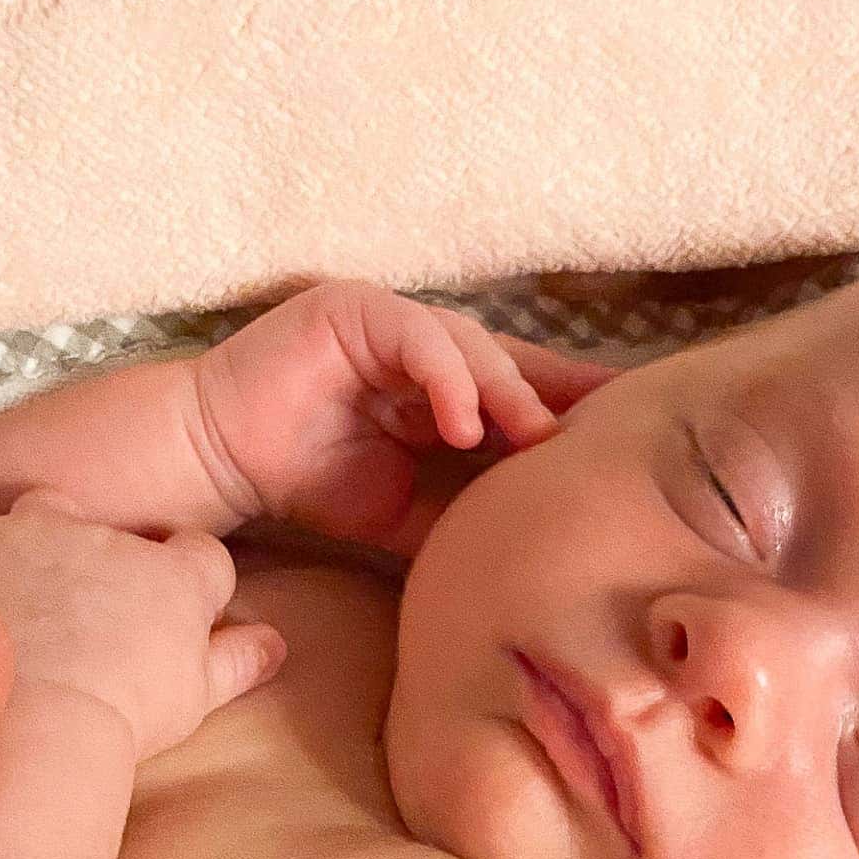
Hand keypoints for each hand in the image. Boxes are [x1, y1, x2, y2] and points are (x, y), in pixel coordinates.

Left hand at [0, 429, 284, 760]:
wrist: (42, 720)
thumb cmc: (127, 714)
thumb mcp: (199, 697)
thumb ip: (238, 662)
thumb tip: (277, 643)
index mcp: (172, 574)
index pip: (198, 557)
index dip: (192, 584)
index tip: (183, 613)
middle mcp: (106, 535)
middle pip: (115, 527)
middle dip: (108, 555)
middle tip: (94, 611)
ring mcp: (32, 534)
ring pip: (42, 506)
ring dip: (38, 526)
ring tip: (26, 559)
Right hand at [192, 278, 617, 553]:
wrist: (223, 461)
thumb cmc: (311, 481)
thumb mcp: (408, 513)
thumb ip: (465, 516)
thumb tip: (537, 550)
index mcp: (445, 386)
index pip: (525, 390)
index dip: (575, 408)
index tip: (635, 433)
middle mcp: (427, 347)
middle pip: (512, 364)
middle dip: (557, 399)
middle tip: (603, 435)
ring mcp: (392, 321)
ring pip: (471, 346)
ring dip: (505, 392)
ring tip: (531, 438)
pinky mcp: (352, 308)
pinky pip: (415, 335)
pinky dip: (445, 377)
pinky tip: (464, 423)